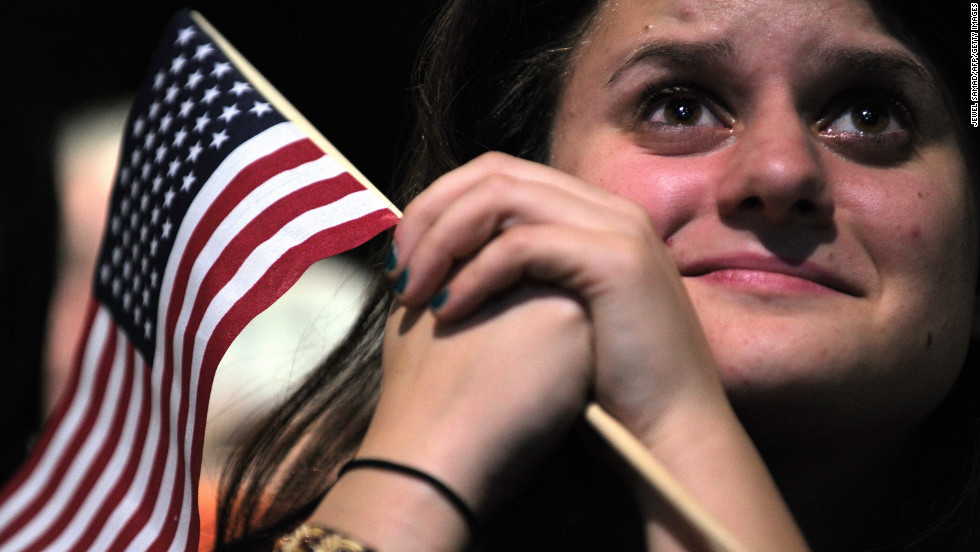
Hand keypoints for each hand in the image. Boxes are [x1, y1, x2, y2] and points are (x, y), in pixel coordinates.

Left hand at [311, 152, 806, 551]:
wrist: (670, 432)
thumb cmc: (606, 387)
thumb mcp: (554, 315)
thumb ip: (518, 277)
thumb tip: (447, 263)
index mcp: (592, 215)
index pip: (500, 175)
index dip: (441, 205)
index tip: (403, 258)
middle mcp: (607, 208)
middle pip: (494, 172)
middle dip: (431, 214)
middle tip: (396, 269)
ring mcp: (617, 228)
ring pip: (500, 197)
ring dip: (442, 240)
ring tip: (412, 291)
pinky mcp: (616, 260)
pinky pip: (521, 245)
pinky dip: (474, 274)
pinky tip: (448, 310)